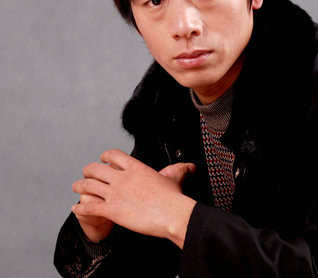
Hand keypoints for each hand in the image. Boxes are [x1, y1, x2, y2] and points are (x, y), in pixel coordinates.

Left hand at [72, 149, 196, 246]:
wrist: (171, 213)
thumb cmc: (172, 197)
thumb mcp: (174, 177)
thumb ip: (179, 170)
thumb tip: (190, 166)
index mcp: (135, 168)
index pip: (113, 155)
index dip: (105, 156)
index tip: (102, 158)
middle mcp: (122, 178)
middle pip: (95, 168)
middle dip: (88, 170)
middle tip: (86, 173)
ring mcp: (115, 193)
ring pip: (88, 186)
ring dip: (80, 186)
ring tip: (76, 188)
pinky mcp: (112, 210)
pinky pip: (89, 207)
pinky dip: (80, 208)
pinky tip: (76, 208)